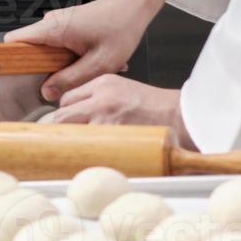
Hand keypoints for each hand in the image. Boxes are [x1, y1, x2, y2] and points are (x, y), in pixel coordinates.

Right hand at [4, 0, 176, 100]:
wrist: (134, 7)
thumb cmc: (121, 28)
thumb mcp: (99, 63)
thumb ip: (71, 79)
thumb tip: (47, 92)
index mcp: (53, 29)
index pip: (14, 41)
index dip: (10, 60)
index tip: (15, 78)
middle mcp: (51, 23)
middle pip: (29, 50)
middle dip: (41, 70)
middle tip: (60, 83)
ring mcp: (58, 23)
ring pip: (46, 50)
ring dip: (61, 65)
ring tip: (85, 69)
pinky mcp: (67, 26)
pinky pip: (58, 46)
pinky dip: (71, 57)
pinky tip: (92, 61)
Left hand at [46, 75, 196, 147]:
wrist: (179, 115)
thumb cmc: (155, 105)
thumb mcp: (124, 88)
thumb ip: (100, 96)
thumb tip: (80, 113)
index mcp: (103, 83)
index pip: (67, 97)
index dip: (65, 112)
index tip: (67, 122)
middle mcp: (100, 98)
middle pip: (62, 114)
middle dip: (61, 128)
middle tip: (64, 139)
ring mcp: (105, 118)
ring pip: (70, 131)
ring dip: (70, 141)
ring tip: (75, 149)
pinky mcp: (113, 137)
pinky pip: (87, 147)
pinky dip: (84, 153)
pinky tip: (87, 157)